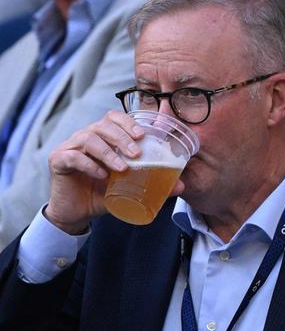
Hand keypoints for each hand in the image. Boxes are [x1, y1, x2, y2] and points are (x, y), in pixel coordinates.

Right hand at [44, 111, 144, 234]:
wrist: (78, 212)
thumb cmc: (104, 192)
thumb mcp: (130, 186)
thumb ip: (153, 183)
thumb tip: (180, 186)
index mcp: (103, 136)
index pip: (114, 118)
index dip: (128, 122)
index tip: (143, 135)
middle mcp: (86, 136)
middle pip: (103, 125)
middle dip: (122, 137)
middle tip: (137, 153)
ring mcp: (70, 147)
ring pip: (89, 138)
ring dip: (108, 152)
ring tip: (123, 168)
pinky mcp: (58, 161)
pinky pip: (73, 157)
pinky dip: (89, 164)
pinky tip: (102, 175)